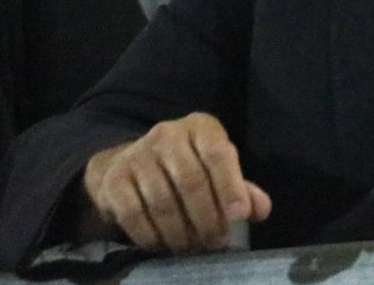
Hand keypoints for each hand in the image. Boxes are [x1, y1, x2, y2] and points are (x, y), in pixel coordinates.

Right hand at [81, 113, 271, 252]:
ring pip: (163, 201)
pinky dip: (151, 235)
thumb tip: (260, 210)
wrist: (128, 164)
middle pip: (191, 181)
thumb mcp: (217, 169)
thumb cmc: (186, 166)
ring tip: (192, 246)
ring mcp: (136, 155)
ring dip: (180, 231)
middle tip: (216, 241)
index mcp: (200, 127)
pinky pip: (133, 214)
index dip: (230, 186)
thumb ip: (241, 189)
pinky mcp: (113, 179)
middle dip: (207, 218)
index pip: (218, 153)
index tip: (239, 216)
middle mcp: (167, 134)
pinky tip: (163, 245)